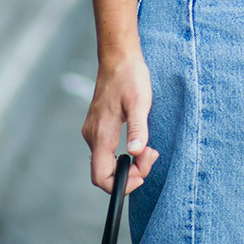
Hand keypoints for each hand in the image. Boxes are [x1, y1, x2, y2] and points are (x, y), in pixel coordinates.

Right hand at [82, 49, 158, 193]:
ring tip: (149, 148)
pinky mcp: (98, 127)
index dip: (121, 185)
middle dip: (130, 173)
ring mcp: (93, 131)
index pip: (101, 178)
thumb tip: (135, 152)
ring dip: (129, 163)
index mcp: (101, 134)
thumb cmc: (130, 78)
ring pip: (107, 163)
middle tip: (151, 156)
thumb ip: (138, 129)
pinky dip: (124, 154)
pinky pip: (107, 152)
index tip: (141, 175)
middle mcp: (92, 136)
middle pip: (105, 173)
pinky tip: (139, 142)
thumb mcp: (140, 103)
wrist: (118, 58)